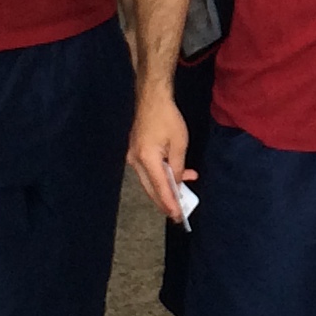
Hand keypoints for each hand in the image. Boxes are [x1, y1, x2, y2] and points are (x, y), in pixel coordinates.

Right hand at [128, 82, 195, 220]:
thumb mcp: (179, 144)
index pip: (159, 187)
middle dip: (164, 201)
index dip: (169, 203)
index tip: (176, 216)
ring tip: (182, 192)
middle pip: (150, 188)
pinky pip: (148, 171)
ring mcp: (133, 156)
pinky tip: (175, 174)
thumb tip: (176, 183)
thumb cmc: (167, 118)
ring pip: (149, 181)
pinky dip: (160, 176)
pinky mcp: (135, 152)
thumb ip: (177, 167)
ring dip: (165, 187)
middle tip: (176, 213)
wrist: (152, 99)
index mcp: (146, 158)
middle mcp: (135, 160)